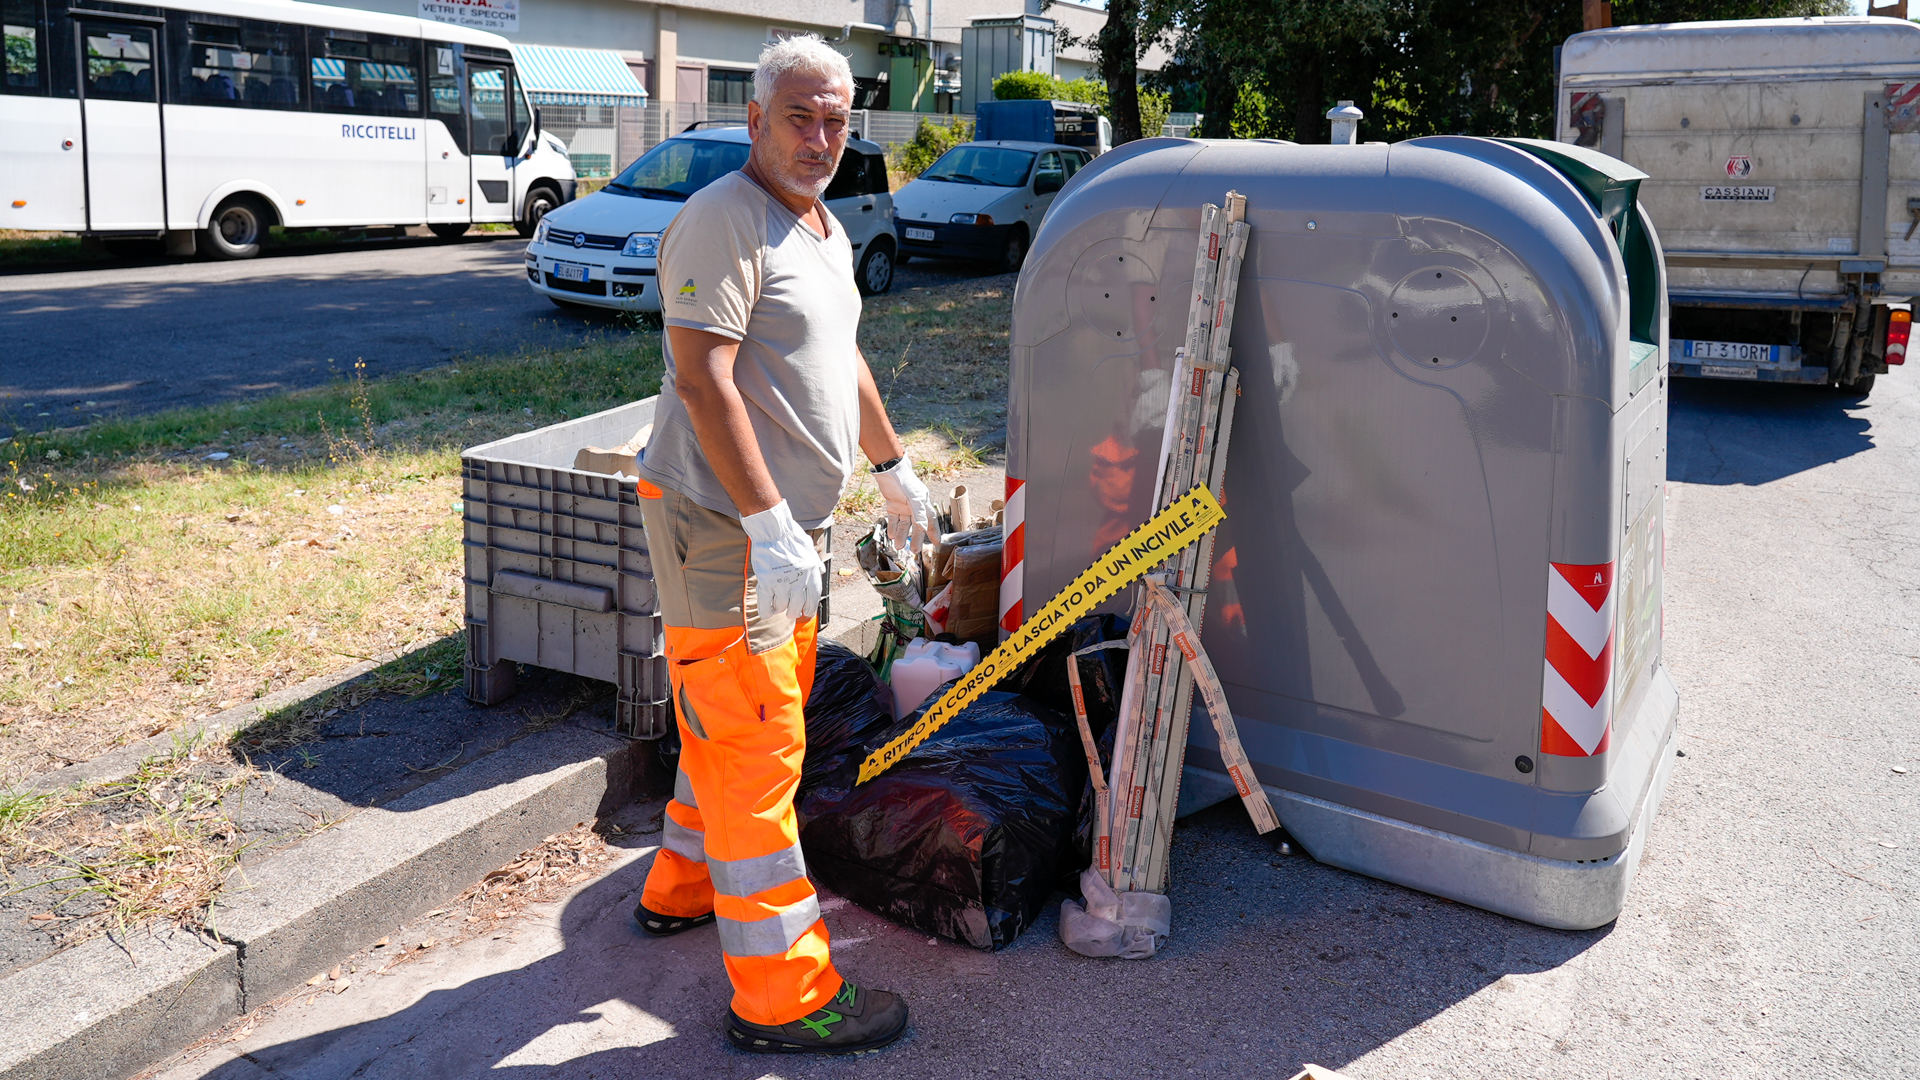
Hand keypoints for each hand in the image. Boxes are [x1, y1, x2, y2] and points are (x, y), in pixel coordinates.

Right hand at [739, 500, 823, 620]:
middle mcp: (799, 579)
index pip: (814, 597)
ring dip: (779, 609)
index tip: (807, 613)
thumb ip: (815, 562)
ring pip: (781, 607)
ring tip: (777, 607)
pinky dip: (766, 611)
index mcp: (811, 572)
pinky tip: (767, 612)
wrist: (773, 529)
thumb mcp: (809, 548)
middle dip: (794, 612)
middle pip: (797, 606)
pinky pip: (766, 604)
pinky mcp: (766, 581)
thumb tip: (821, 571)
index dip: (810, 608)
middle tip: (790, 612)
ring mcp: (782, 581)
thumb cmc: (790, 536)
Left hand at [873, 456, 935, 550]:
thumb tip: (923, 528)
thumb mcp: (913, 498)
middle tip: (914, 550)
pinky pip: (894, 519)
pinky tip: (891, 535)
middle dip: (915, 538)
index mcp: (923, 503)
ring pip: (904, 524)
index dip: (934, 532)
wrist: (889, 470)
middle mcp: (914, 506)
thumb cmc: (905, 481)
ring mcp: (904, 505)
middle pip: (917, 525)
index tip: (936, 543)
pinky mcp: (893, 504)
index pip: (931, 520)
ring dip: (902, 535)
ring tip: (898, 546)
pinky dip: (893, 527)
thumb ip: (918, 513)